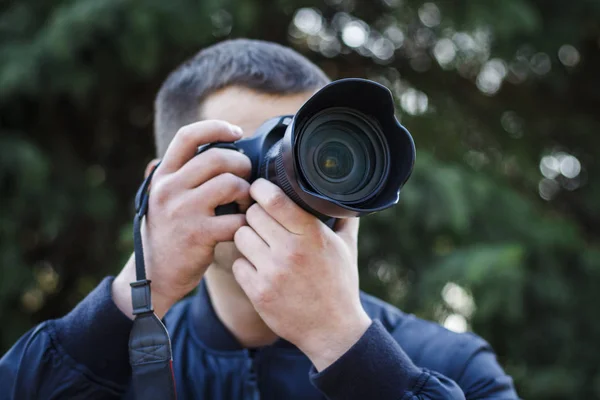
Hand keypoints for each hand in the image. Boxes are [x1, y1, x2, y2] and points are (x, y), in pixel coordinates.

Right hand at [113, 120, 251, 318]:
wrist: (152, 275)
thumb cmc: (167, 233)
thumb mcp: (163, 198)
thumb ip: (182, 175)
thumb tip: (214, 148)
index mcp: (163, 176)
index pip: (188, 136)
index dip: (216, 127)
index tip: (236, 132)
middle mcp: (170, 189)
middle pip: (217, 157)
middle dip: (241, 164)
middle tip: (247, 177)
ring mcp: (183, 211)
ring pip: (230, 184)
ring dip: (246, 192)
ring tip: (245, 202)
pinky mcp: (199, 234)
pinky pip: (236, 219)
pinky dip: (247, 221)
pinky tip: (244, 225)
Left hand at [232, 178, 371, 370]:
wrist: (332, 330)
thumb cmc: (340, 285)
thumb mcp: (347, 248)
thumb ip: (343, 218)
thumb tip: (342, 195)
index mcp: (311, 235)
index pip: (274, 199)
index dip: (261, 189)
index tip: (260, 188)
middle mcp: (290, 251)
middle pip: (252, 214)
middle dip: (254, 214)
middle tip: (261, 221)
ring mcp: (272, 273)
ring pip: (240, 236)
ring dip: (247, 238)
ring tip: (259, 245)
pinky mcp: (258, 293)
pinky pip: (237, 264)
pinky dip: (245, 265)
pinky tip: (258, 269)